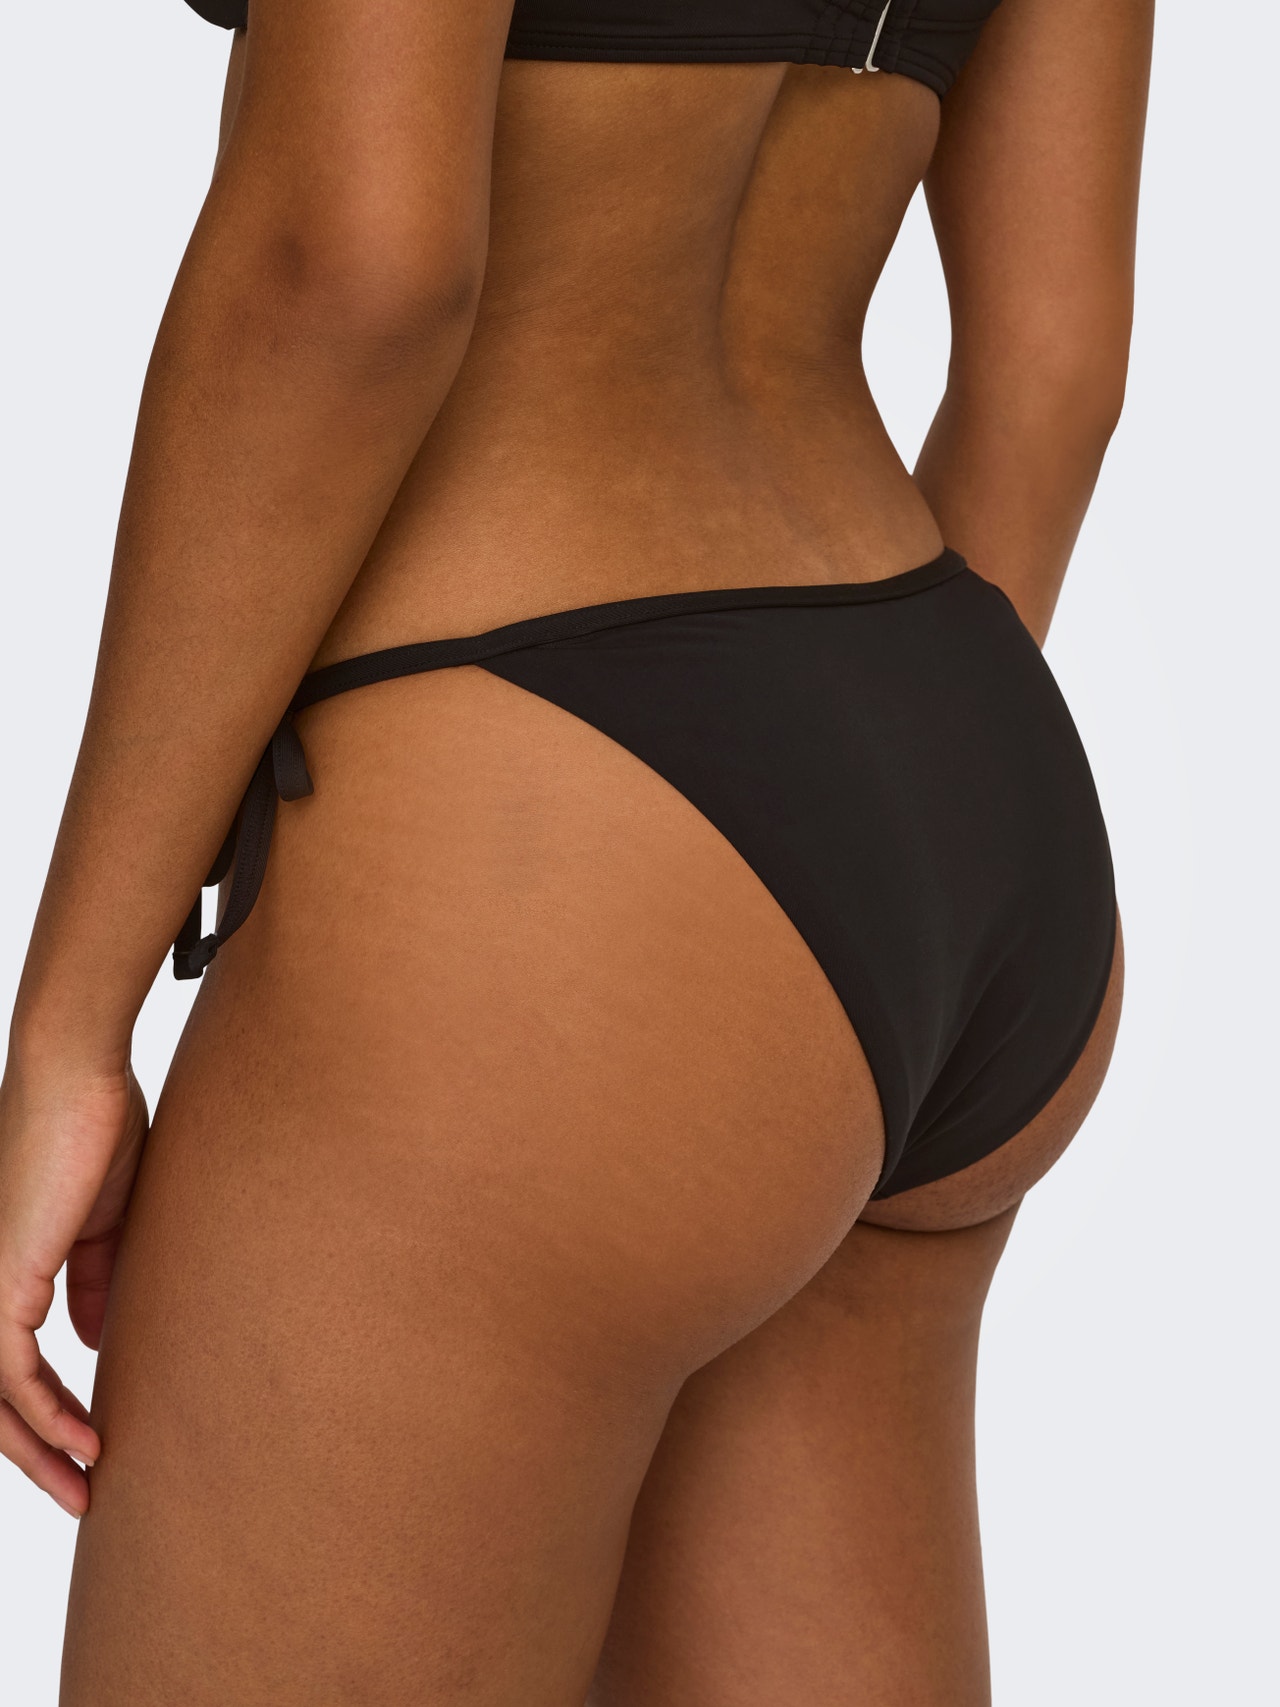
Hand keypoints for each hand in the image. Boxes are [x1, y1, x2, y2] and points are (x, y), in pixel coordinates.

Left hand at [0, 1052, 148, 1515]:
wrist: (78, 1077)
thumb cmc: (94, 1125)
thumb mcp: (102, 1220)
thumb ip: (92, 1280)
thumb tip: (92, 1339)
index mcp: (6, 1267)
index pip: (10, 1365)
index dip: (43, 1413)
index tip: (89, 1444)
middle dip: (32, 1453)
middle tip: (80, 1493)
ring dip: (39, 1448)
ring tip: (86, 1485)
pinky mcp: (0, 1279)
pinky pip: (12, 1371)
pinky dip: (45, 1412)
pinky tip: (84, 1436)